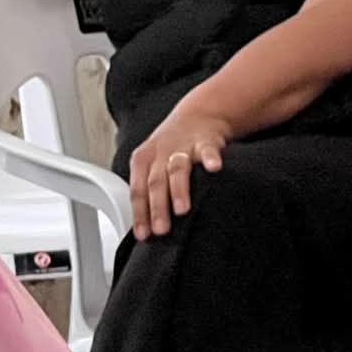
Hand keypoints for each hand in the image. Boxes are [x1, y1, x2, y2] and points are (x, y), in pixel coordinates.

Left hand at [127, 103, 229, 239]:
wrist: (197, 116)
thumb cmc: (171, 148)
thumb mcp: (152, 164)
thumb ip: (147, 191)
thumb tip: (144, 227)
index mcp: (143, 160)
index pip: (137, 190)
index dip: (139, 214)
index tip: (143, 235)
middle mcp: (160, 154)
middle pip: (155, 183)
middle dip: (157, 208)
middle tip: (160, 230)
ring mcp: (182, 147)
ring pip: (177, 168)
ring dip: (179, 190)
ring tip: (182, 210)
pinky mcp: (205, 141)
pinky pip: (208, 150)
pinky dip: (210, 158)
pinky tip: (214, 169)